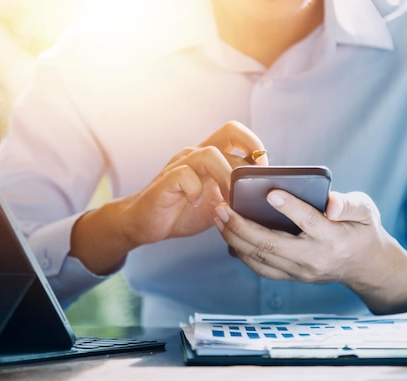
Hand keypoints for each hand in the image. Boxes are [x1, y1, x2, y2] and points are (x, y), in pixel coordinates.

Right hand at [69, 121, 267, 273]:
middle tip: (252, 180)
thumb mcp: (215, 202)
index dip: (254, 147)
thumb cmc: (181, 211)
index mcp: (208, 157)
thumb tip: (259, 196)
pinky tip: (197, 204)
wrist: (144, 223)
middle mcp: (195, 154)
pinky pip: (185, 176)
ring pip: (210, 153)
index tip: (262, 171)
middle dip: (249, 152)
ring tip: (229, 200)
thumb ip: (233, 193)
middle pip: (228, 130)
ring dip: (226, 177)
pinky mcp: (166, 182)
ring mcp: (180, 166)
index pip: (236, 134)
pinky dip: (197, 191)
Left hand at [214, 190, 406, 313]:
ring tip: (218, 218)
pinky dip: (241, 253)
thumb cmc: (362, 230)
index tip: (270, 192)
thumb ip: (350, 204)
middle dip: (243, 227)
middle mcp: (315, 259)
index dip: (290, 208)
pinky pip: (261, 268)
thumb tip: (330, 204)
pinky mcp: (292, 276)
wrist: (366, 266)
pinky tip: (228, 237)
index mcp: (335, 238)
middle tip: (222, 208)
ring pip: (262, 258)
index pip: (310, 222)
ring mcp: (301, 272)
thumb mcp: (366, 211)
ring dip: (235, 239)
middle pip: (273, 245)